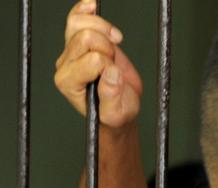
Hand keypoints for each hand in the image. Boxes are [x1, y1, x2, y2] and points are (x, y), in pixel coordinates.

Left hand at [54, 1, 141, 127]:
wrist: (119, 108)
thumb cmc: (116, 114)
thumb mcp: (117, 113)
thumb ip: (111, 96)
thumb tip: (111, 72)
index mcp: (69, 83)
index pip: (93, 60)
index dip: (110, 67)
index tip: (116, 78)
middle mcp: (65, 64)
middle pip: (86, 38)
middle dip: (107, 48)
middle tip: (115, 63)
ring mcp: (70, 51)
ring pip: (78, 24)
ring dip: (103, 30)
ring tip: (114, 43)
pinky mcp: (79, 41)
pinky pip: (76, 17)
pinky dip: (85, 10)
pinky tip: (93, 6)